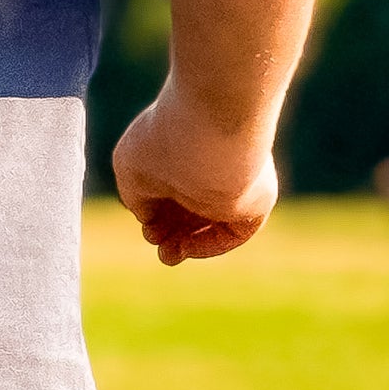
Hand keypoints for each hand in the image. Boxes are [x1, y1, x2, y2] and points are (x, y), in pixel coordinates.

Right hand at [111, 83, 278, 266]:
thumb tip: (149, 221)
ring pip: (214, 220)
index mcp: (187, 145)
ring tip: (168, 256)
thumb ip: (137, 197)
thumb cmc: (164, 142)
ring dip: (189, 241)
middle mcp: (214, 161)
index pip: (173, 183)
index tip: (146, 224)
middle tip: (156, 244)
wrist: (209, 133)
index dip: (155, 209)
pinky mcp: (256, 200)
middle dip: (172, 228)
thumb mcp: (132, 169)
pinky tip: (187, 247)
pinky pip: (235, 231)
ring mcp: (237, 181)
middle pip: (194, 204)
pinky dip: (210, 243)